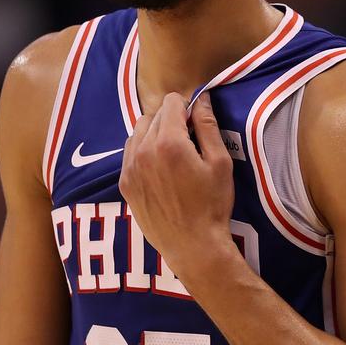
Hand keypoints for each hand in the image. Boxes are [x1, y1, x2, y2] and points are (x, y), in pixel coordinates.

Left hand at [119, 92, 235, 279]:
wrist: (193, 246)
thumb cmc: (212, 204)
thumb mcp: (220, 162)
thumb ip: (208, 126)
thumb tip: (202, 99)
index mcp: (169, 142)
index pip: (171, 102)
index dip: (187, 107)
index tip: (197, 123)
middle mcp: (143, 150)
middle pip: (154, 115)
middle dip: (172, 120)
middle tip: (190, 141)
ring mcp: (130, 168)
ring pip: (138, 132)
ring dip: (154, 133)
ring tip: (173, 154)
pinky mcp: (125, 184)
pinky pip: (130, 153)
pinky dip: (143, 151)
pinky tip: (160, 169)